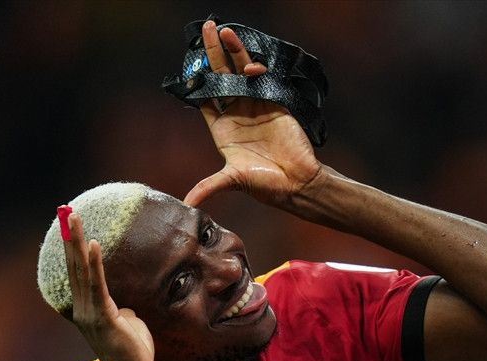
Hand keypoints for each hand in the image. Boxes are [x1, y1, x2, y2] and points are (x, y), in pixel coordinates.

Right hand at [64, 212, 157, 360]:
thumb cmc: (134, 352)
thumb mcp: (127, 324)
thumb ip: (122, 310)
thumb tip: (126, 304)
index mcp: (86, 310)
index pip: (76, 273)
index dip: (72, 249)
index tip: (68, 227)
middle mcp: (82, 310)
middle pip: (73, 266)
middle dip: (68, 237)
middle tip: (65, 212)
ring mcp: (90, 314)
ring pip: (81, 270)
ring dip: (76, 242)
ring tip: (72, 218)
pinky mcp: (103, 316)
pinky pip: (98, 285)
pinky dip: (94, 263)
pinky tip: (92, 244)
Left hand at [184, 21, 322, 208]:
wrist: (298, 181)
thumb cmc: (266, 184)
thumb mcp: (233, 181)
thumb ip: (209, 187)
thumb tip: (188, 204)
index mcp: (222, 130)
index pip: (205, 98)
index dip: (198, 79)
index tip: (191, 60)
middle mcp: (237, 115)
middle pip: (221, 78)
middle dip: (213, 54)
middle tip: (206, 29)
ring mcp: (256, 106)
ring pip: (241, 73)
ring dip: (234, 52)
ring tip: (225, 31)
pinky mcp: (275, 102)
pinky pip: (263, 79)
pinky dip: (256, 69)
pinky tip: (250, 65)